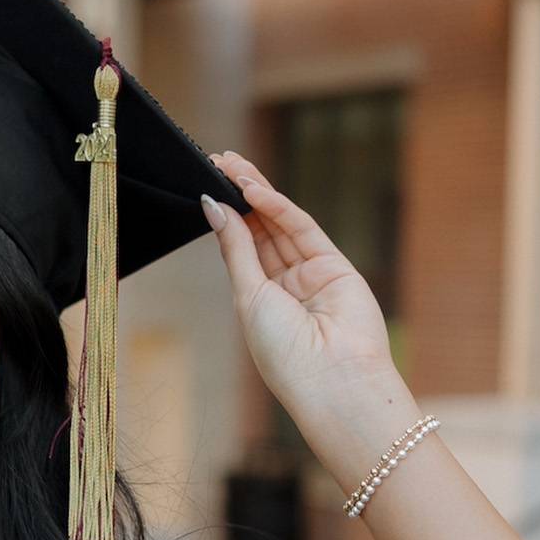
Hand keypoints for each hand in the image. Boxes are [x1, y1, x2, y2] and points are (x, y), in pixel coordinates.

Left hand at [199, 149, 400, 425]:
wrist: (331, 379)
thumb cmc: (283, 352)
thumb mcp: (248, 296)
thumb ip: (235, 248)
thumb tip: (213, 208)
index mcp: (259, 303)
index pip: (240, 249)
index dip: (225, 217)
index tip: (205, 185)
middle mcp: (285, 287)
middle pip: (260, 230)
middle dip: (239, 196)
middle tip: (218, 160)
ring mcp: (311, 274)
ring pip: (280, 224)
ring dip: (255, 193)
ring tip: (231, 165)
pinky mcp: (334, 264)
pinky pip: (301, 228)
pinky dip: (278, 207)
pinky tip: (255, 190)